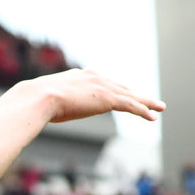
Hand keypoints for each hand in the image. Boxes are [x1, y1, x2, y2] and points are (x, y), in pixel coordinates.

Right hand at [38, 69, 165, 123]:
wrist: (39, 98)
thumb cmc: (35, 103)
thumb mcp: (46, 102)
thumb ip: (52, 104)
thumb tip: (41, 112)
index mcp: (80, 76)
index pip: (103, 83)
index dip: (115, 89)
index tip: (123, 93)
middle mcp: (94, 78)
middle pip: (120, 87)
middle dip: (135, 94)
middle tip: (148, 100)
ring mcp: (102, 87)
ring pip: (130, 96)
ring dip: (146, 102)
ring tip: (159, 108)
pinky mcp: (107, 99)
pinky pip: (130, 105)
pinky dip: (143, 110)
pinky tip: (152, 117)